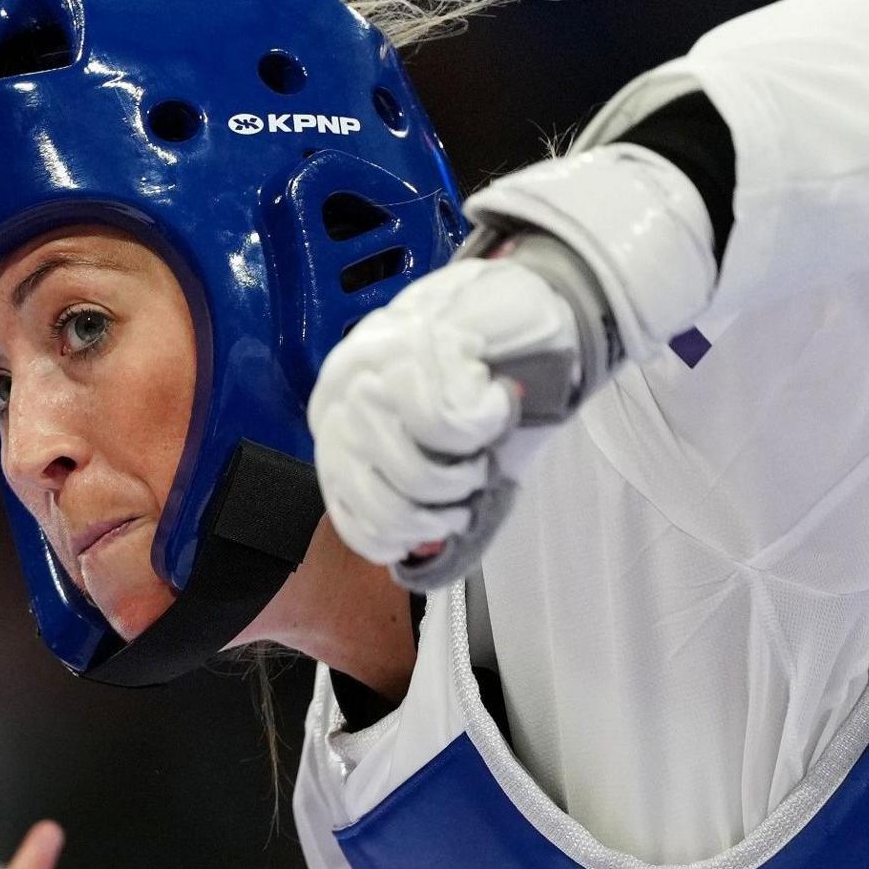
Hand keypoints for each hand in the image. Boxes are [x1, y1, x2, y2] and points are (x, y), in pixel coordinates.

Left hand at [308, 251, 580, 589]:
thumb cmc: (488, 384)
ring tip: (485, 443)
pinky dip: (488, 424)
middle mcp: (339, 400)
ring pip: (412, 472)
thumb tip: (415, 566)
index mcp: (340, 433)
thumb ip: (433, 511)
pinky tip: (496, 400)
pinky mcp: (411, 341)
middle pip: (384, 507)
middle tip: (473, 479)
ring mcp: (369, 368)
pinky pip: (444, 427)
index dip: (407, 537)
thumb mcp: (457, 457)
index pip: (355, 521)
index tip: (449, 520)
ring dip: (468, 469)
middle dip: (441, 510)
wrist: (528, 303)